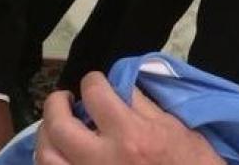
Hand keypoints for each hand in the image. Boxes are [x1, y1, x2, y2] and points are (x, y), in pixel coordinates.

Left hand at [35, 71, 223, 164]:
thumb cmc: (193, 163)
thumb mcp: (175, 127)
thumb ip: (142, 105)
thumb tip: (119, 87)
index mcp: (130, 134)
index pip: (95, 94)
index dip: (92, 81)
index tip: (95, 82)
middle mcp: (104, 160)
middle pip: (59, 126)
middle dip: (55, 104)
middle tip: (63, 99)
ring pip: (47, 158)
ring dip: (46, 137)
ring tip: (56, 128)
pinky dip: (53, 163)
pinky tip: (61, 155)